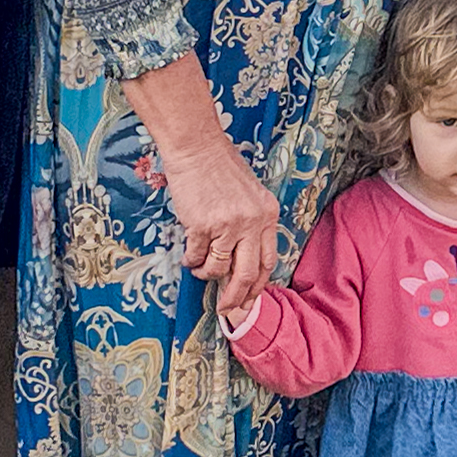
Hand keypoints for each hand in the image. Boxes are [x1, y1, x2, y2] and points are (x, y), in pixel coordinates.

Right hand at [157, 132, 279, 307]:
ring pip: (217, 268)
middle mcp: (252, 222)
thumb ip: (252, 223)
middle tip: (226, 309)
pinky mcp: (202, 225)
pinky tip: (189, 254)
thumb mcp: (250, 195)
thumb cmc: (220, 168)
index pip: (268, 261)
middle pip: (247, 274)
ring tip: (199, 268)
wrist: (197, 147)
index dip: (258, 285)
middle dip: (236, 297)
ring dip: (206, 274)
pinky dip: (191, 260)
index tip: (249, 299)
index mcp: (267, 215)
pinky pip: (196, 257)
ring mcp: (227, 225)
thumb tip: (242, 260)